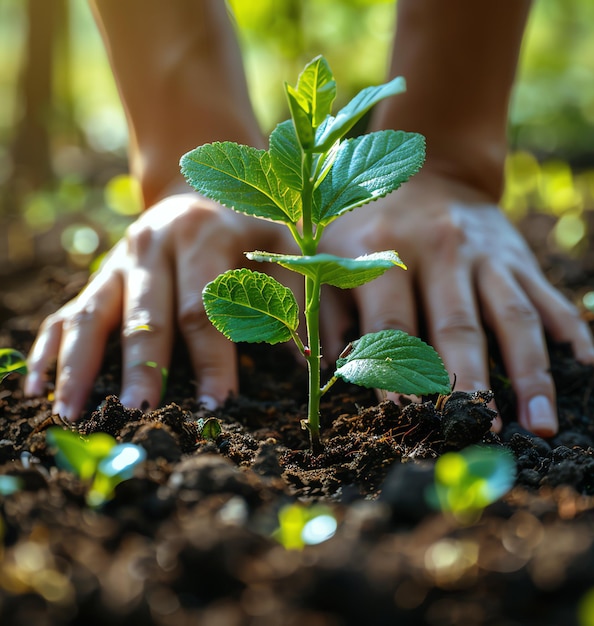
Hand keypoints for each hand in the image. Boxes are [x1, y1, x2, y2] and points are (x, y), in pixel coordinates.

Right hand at [24, 193, 296, 420]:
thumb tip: (312, 364)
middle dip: (144, 367)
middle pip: (146, 314)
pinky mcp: (99, 277)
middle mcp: (153, 246)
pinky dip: (50, 349)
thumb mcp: (283, 249)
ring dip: (79, 365)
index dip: (212, 358)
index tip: (216, 403)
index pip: (206, 307)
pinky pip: (68, 313)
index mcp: (203, 237)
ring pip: (92, 315)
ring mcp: (118, 262)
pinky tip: (37, 385)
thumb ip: (296, 302)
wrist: (198, 189)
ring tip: (70, 413)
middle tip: (139, 414)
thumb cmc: (249, 228)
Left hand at [318, 172, 593, 435]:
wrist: (428, 167)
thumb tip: (328, 369)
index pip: (392, 325)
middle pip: (458, 327)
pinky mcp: (518, 256)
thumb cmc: (370, 222)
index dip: (397, 375)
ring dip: (530, 374)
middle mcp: (440, 251)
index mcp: (383, 253)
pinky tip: (584, 369)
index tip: (408, 421)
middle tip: (480, 433)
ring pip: (514, 318)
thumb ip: (330, 309)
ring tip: (540, 425)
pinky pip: (548, 297)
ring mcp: (486, 254)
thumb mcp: (334, 252)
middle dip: (471, 384)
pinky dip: (570, 332)